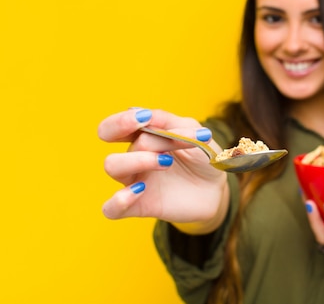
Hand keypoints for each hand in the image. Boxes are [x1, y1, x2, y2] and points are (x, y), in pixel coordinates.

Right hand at [98, 108, 226, 226]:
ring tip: (167, 162)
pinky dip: (119, 200)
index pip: (118, 121)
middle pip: (107, 134)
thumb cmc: (202, 157)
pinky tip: (140, 190)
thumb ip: (171, 124)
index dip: (124, 117)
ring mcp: (134, 180)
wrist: (216, 189)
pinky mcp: (140, 205)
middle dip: (120, 126)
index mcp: (144, 134)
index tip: (145, 117)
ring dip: (138, 158)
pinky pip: (112, 208)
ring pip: (113, 165)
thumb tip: (145, 115)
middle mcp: (134, 155)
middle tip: (145, 126)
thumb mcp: (195, 134)